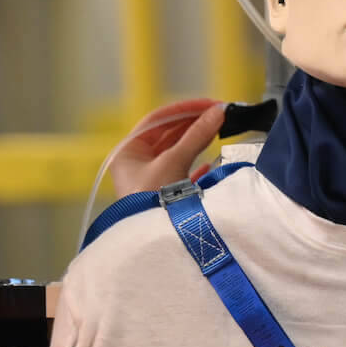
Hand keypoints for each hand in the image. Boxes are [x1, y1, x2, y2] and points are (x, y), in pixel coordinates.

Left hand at [109, 99, 224, 196]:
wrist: (154, 241)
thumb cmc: (151, 202)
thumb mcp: (173, 162)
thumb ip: (196, 135)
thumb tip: (217, 112)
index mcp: (128, 152)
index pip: (157, 120)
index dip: (184, 109)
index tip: (208, 104)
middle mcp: (137, 165)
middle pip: (168, 135)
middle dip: (193, 125)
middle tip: (217, 116)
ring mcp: (150, 182)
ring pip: (176, 154)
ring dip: (197, 144)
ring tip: (218, 132)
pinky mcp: (165, 198)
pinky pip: (182, 176)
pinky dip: (198, 168)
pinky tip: (211, 165)